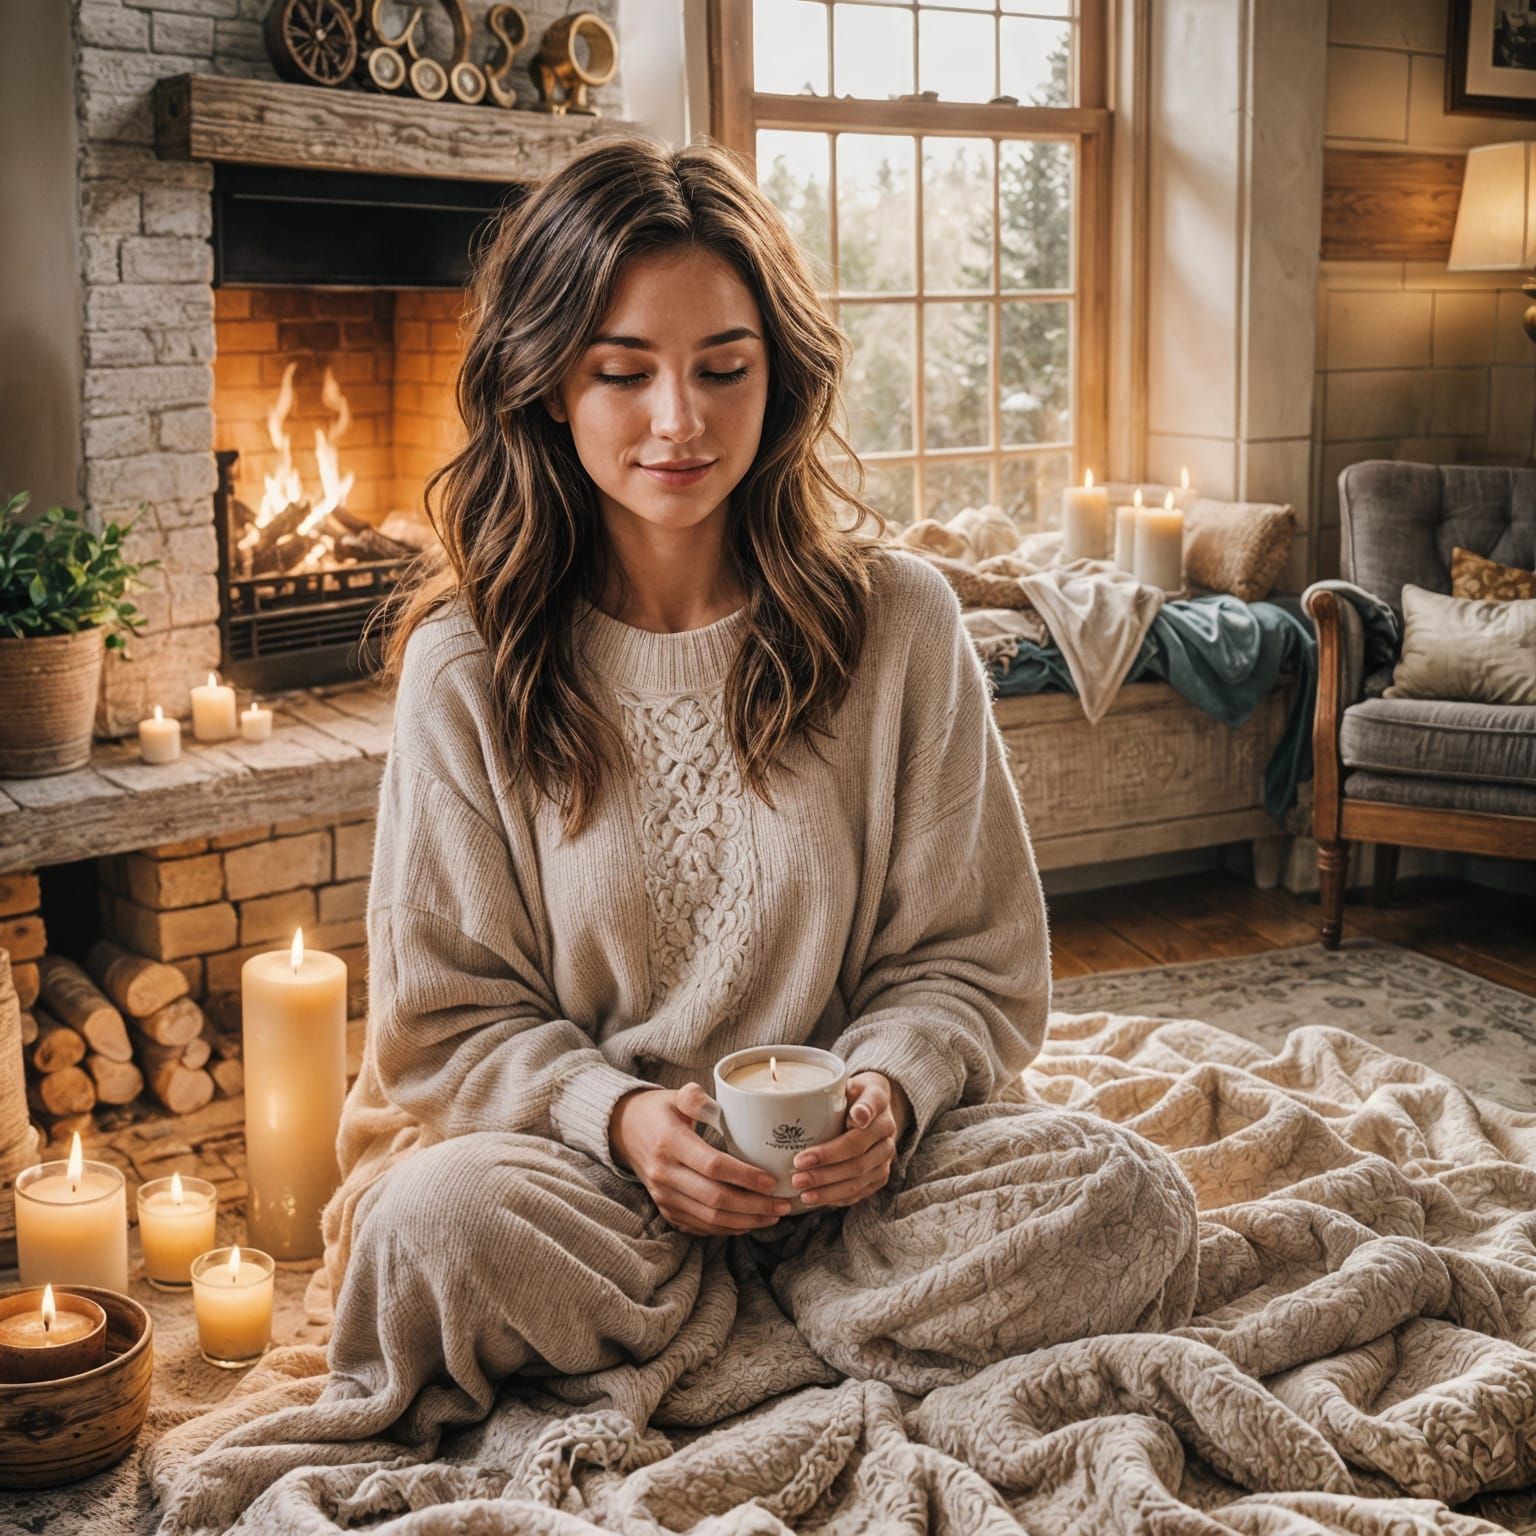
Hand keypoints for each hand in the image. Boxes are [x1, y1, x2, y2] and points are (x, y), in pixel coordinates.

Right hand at [609, 1082, 794, 1236]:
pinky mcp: (666, 1210)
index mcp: (670, 1142)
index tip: (771, 1180)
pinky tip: (749, 1222)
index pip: (713, 1166)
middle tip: (782, 1205)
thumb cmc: (658, 1112)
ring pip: (710, 1218)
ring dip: (746, 1221)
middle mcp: (665, 1173)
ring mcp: (664, 1196)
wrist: (624, 1133)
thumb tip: (724, 1102)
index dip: (745, 1176)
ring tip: (773, 1216)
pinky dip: (728, 1228)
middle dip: (754, 1206)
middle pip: (715, 1199)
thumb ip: (697, 1097)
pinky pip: (700, 1226)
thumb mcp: (675, 1096)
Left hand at [791, 1071, 909, 1209]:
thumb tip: (858, 1116)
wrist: (874, 1104)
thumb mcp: (849, 1082)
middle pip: (856, 1159)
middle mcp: (887, 1135)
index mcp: (879, 1106)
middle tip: (797, 1177)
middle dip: (824, 1171)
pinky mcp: (880, 1175)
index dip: (836, 1141)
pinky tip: (818, 1200)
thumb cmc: (852, 1092)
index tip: (803, 1157)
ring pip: (858, 1180)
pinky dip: (838, 1198)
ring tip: (803, 1194)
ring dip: (829, 1190)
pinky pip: (860, 1192)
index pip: (861, 1123)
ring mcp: (885, 1158)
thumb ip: (843, 1092)